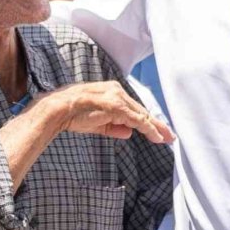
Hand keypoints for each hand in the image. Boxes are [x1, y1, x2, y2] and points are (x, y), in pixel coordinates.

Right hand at [35, 81, 173, 144]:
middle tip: (170, 136)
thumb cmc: (73, 114)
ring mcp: (117, 97)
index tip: (158, 132)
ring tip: (167, 138)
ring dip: (156, 128)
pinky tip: (156, 137)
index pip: (134, 109)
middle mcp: (117, 91)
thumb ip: (114, 127)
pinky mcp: (117, 106)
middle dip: (157, 125)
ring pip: (142, 115)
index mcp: (112, 92)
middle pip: (141, 111)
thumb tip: (129, 133)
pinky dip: (148, 129)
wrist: (59, 109)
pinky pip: (137, 119)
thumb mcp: (97, 123)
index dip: (147, 121)